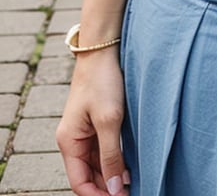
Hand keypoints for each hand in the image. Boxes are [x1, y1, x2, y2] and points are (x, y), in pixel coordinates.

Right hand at [56, 51, 129, 194]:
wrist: (104, 50)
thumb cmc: (103, 81)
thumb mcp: (109, 120)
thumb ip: (111, 155)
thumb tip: (113, 188)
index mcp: (69, 142)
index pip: (80, 183)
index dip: (98, 195)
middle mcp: (74, 140)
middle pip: (89, 176)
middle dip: (107, 187)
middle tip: (132, 191)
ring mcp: (85, 132)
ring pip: (98, 164)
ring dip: (113, 174)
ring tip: (134, 181)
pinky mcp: (97, 123)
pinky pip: (104, 150)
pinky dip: (115, 159)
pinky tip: (130, 165)